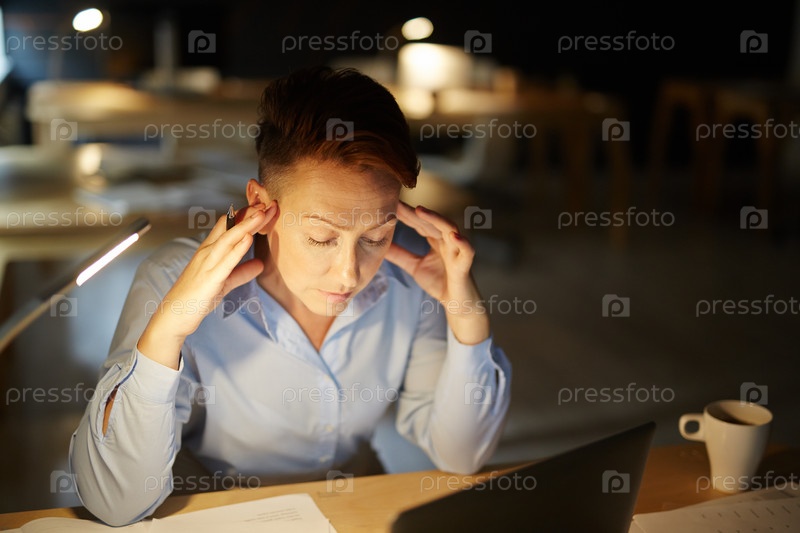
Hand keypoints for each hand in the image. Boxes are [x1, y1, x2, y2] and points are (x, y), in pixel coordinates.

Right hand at [138, 202, 275, 367]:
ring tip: (261, 212)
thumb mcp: (224, 283)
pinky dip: (238, 248)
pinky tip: (249, 237)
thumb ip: (241, 272)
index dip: (244, 215)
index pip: (226, 226)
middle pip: (229, 227)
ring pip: (228, 239)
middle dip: (247, 214)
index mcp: (208, 251)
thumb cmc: (196, 298)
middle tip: (265, 201)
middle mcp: (206, 253)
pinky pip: (226, 260)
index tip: (261, 204)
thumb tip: (260, 264)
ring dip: (245, 225)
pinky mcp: (210, 279)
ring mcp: (206, 264)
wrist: (173, 316)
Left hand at [384, 202, 489, 344]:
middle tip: (397, 203)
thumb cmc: (439, 282)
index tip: (389, 204)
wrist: (457, 304)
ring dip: (436, 218)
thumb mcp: (414, 266)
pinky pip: (467, 251)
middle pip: (431, 222)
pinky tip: (453, 236)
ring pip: (450, 229)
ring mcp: (457, 251)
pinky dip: (462, 242)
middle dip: (414, 212)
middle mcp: (447, 240)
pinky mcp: (465, 265)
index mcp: (436, 239)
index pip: (419, 223)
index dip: (405, 214)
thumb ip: (400, 255)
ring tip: (420, 210)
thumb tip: (379, 245)